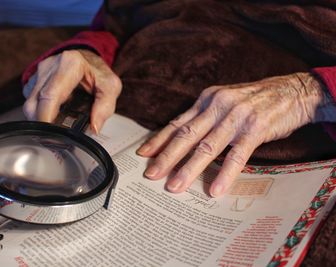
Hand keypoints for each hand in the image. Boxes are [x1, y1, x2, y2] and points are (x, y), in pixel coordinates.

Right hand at [23, 50, 121, 132]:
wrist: (88, 59)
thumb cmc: (98, 72)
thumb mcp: (111, 87)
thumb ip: (105, 106)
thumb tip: (94, 127)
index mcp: (70, 64)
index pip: (50, 95)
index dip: (46, 117)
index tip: (50, 133)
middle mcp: (50, 66)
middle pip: (34, 102)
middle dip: (41, 123)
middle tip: (55, 137)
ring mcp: (39, 72)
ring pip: (29, 103)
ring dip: (40, 119)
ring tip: (56, 127)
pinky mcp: (33, 79)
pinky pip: (30, 100)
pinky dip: (39, 112)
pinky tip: (52, 115)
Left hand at [137, 73, 331, 196]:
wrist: (292, 91)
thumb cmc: (255, 100)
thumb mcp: (225, 102)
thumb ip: (205, 118)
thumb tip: (183, 139)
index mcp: (207, 100)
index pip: (177, 123)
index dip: (159, 140)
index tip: (143, 155)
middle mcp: (218, 106)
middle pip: (186, 135)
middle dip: (166, 157)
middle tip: (151, 175)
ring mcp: (237, 117)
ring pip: (207, 146)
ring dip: (189, 169)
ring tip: (175, 186)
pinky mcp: (256, 128)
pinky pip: (237, 155)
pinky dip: (225, 174)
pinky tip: (215, 189)